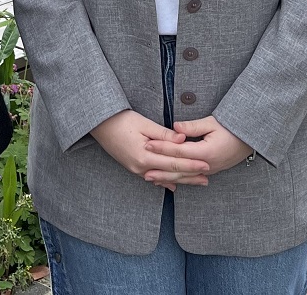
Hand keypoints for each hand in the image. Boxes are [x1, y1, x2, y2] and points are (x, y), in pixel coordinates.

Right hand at [91, 110, 209, 191]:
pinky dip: (164, 181)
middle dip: (190, 176)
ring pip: (163, 177)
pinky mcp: (133, 167)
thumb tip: (183, 139)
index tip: (206, 165)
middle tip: (207, 178)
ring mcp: (136, 169)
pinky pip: (152, 177)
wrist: (99, 124)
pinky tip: (173, 185)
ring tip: (196, 182)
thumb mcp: (144, 123)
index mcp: (144, 156)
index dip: (191, 164)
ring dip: (181, 180)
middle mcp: (140, 167)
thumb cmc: (121, 120)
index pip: (173, 162)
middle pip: (170, 174)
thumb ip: (164, 134)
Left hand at [143, 116, 253, 180]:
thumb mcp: (212, 123)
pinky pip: (191, 177)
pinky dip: (178, 179)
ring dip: (167, 178)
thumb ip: (192, 127)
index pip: (179, 151)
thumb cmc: (231, 128)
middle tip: (143, 170)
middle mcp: (207, 165)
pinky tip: (168, 181)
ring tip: (151, 178)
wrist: (250, 139)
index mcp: (206, 152)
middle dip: (160, 169)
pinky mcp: (210, 171)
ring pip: (184, 177)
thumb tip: (175, 128)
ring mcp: (209, 170)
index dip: (162, 147)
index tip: (148, 144)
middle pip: (179, 169)